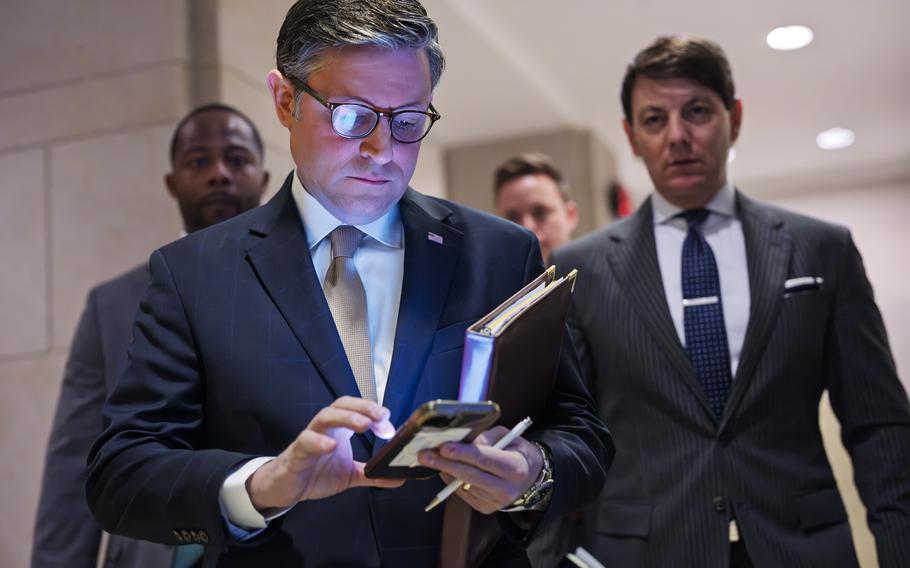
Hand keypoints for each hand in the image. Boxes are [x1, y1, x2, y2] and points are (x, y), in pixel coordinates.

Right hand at [248, 396, 402, 510]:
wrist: (287, 488)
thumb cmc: (316, 473)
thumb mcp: (350, 475)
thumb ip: (372, 474)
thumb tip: (398, 478)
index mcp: (339, 429)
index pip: (357, 409)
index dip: (373, 411)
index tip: (388, 422)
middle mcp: (325, 428)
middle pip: (342, 405)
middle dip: (363, 407)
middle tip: (381, 416)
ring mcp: (310, 438)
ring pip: (325, 416)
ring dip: (346, 417)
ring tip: (363, 425)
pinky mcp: (297, 453)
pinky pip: (306, 441)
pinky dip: (318, 441)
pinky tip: (331, 446)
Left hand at [417, 426, 542, 513]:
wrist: (530, 478)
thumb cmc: (516, 452)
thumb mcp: (509, 437)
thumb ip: (488, 437)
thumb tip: (466, 443)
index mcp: (515, 467)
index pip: (485, 460)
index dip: (463, 453)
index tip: (444, 447)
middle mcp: (507, 488)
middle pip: (470, 475)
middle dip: (445, 464)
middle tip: (424, 455)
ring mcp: (496, 502)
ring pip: (463, 485)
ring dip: (446, 471)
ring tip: (433, 458)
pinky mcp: (486, 508)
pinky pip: (462, 493)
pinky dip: (452, 480)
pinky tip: (449, 469)